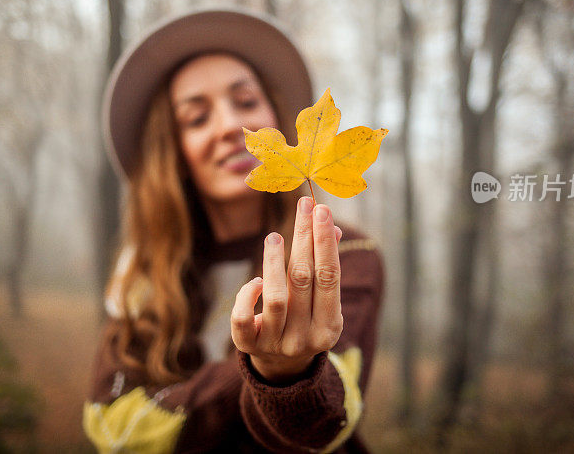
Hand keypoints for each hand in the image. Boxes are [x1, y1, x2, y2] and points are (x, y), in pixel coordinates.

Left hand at [231, 197, 343, 382]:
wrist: (282, 367)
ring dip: (274, 262)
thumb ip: (325, 267)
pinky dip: (247, 295)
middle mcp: (305, 339)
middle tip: (303, 206)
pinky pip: (243, 317)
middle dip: (304, 238)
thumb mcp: (322, 301)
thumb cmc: (306, 321)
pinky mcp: (248, 346)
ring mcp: (276, 344)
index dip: (324, 241)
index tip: (321, 210)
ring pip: (275, 298)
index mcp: (330, 327)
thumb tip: (331, 226)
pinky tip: (255, 280)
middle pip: (303, 280)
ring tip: (273, 237)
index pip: (329, 276)